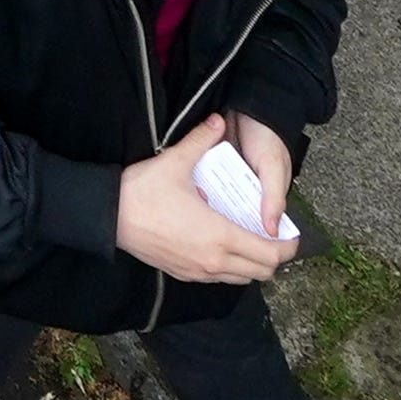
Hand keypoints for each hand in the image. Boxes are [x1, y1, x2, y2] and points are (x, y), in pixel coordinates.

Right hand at [114, 120, 301, 287]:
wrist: (108, 216)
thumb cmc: (143, 191)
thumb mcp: (175, 161)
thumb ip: (201, 139)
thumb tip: (218, 120)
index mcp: (220, 235)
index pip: (270, 254)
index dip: (287, 246)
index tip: (291, 234)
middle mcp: (213, 260)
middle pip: (262, 272)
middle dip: (274, 256)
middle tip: (273, 234)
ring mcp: (198, 271)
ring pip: (240, 279)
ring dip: (252, 263)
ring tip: (250, 238)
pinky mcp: (183, 274)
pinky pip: (219, 279)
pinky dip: (230, 267)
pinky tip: (222, 244)